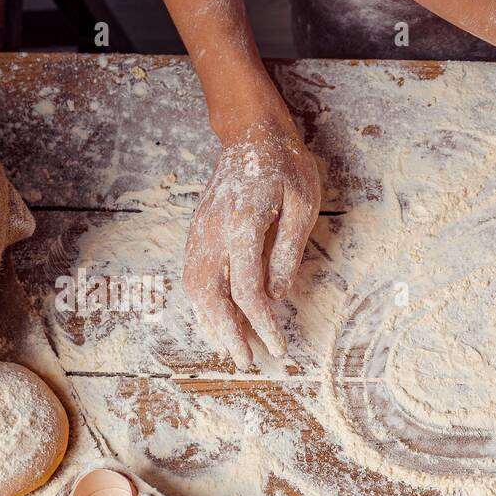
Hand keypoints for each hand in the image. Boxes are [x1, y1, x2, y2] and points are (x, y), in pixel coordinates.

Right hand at [183, 117, 321, 367]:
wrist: (250, 132)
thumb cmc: (284, 166)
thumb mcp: (302, 206)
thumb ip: (288, 253)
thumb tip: (279, 296)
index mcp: (242, 224)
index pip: (248, 289)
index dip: (263, 323)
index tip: (279, 346)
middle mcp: (213, 231)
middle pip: (212, 296)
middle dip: (229, 334)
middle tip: (248, 362)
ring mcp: (199, 231)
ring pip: (195, 288)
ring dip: (211, 323)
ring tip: (231, 349)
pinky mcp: (197, 232)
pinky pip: (193, 276)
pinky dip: (202, 304)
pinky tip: (216, 321)